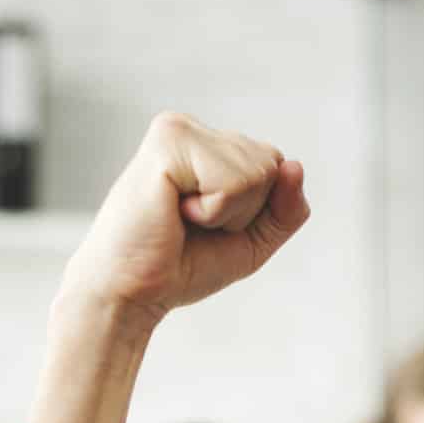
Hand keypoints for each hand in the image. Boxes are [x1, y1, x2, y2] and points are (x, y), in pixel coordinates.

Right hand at [57, 111, 310, 332]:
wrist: (129, 293)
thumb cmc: (180, 267)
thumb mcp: (252, 240)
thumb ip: (286, 208)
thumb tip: (294, 166)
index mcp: (207, 145)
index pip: (276, 167)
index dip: (256, 212)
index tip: (206, 226)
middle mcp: (192, 129)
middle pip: (272, 165)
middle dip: (244, 212)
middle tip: (191, 226)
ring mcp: (178, 129)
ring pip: (258, 172)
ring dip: (227, 213)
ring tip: (181, 219)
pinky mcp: (168, 141)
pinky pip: (234, 181)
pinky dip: (213, 211)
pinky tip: (174, 212)